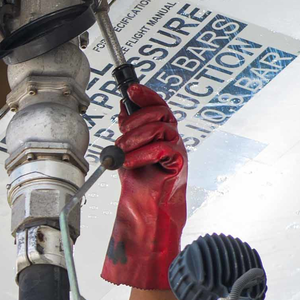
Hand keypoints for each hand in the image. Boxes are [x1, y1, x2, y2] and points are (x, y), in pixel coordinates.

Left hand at [101, 84, 187, 290]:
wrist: (145, 210)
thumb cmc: (139, 183)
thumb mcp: (127, 150)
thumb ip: (128, 129)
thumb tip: (123, 105)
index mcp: (161, 132)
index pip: (158, 105)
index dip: (146, 95)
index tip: (130, 89)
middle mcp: (172, 138)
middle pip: (160, 112)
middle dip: (135, 120)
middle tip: (120, 134)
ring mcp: (178, 150)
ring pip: (160, 128)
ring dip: (135, 138)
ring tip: (123, 153)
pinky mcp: (179, 164)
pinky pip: (163, 148)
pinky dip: (142, 154)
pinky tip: (130, 163)